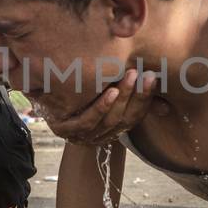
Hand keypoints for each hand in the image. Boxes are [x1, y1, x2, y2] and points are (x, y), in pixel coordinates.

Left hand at [43, 68, 158, 146]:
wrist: (42, 102)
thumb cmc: (81, 97)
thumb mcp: (108, 95)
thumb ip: (134, 99)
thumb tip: (165, 108)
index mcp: (112, 127)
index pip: (136, 115)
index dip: (146, 98)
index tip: (153, 77)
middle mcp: (99, 134)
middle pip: (124, 118)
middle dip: (135, 95)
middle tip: (142, 73)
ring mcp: (81, 134)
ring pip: (108, 120)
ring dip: (121, 98)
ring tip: (129, 77)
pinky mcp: (64, 129)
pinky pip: (86, 121)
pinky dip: (100, 108)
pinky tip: (108, 92)